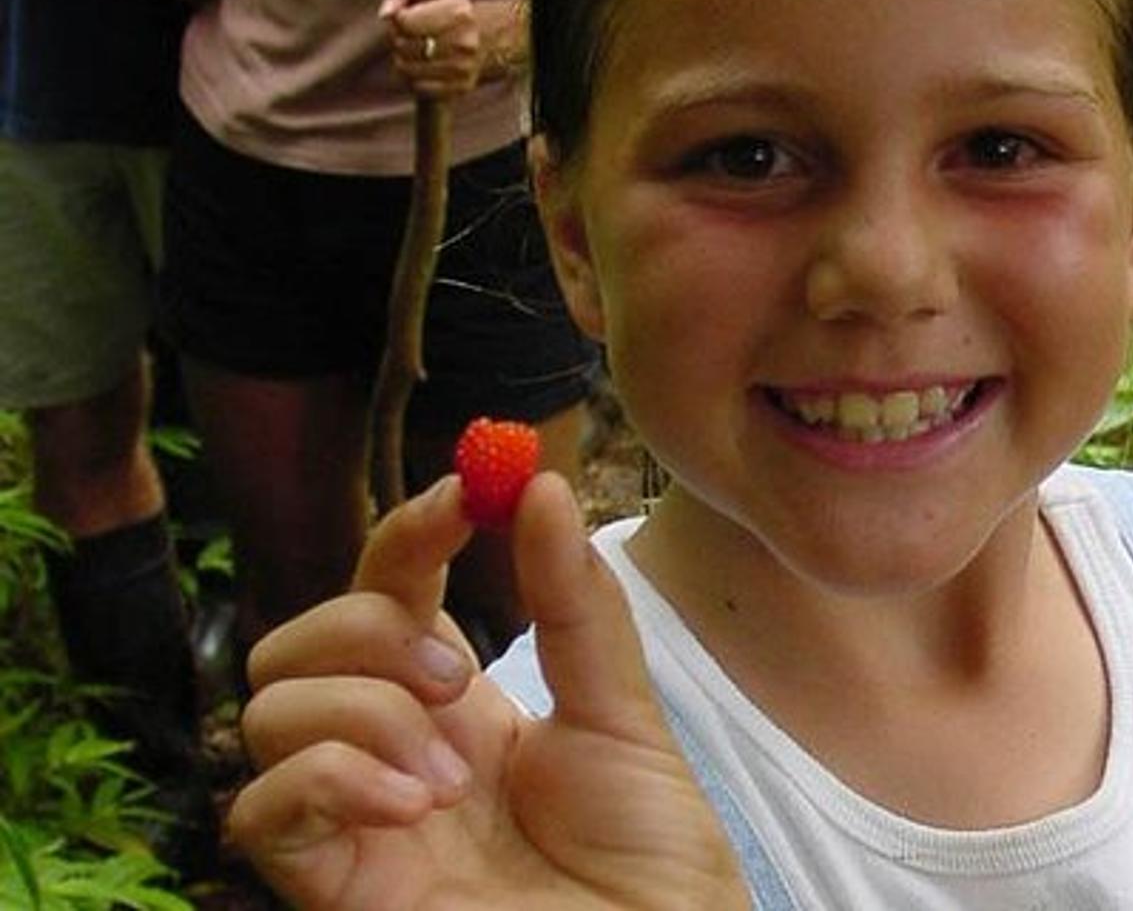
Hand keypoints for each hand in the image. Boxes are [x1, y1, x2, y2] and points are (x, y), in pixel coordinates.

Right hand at [228, 473, 747, 909]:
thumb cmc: (651, 857)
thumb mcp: (623, 712)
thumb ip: (576, 604)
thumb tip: (539, 483)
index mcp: (458, 702)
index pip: (390, 588)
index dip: (411, 531)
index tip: (463, 494)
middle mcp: (394, 749)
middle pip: (301, 638)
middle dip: (367, 627)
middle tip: (458, 679)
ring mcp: (358, 817)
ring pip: (268, 709)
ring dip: (360, 710)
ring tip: (449, 777)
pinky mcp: (334, 888)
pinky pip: (260, 810)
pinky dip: (330, 780)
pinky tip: (414, 805)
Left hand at [381, 0, 483, 97]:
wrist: (486, 38)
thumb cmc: (446, 11)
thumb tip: (386, 16)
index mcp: (459, 13)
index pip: (406, 22)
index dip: (397, 20)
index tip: (404, 16)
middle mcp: (465, 42)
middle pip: (403, 45)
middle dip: (397, 39)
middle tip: (405, 35)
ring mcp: (464, 67)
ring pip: (406, 68)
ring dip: (402, 60)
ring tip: (411, 51)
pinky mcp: (460, 87)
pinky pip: (418, 87)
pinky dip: (413, 78)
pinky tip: (420, 68)